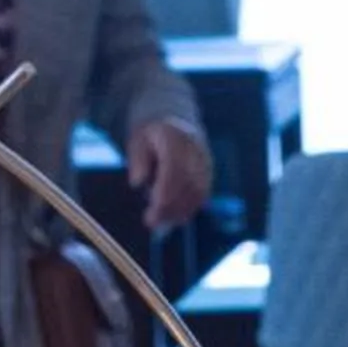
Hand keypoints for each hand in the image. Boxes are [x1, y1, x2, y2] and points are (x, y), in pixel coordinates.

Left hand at [127, 118, 212, 232]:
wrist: (178, 124)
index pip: (172, 171)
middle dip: (169, 207)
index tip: (150, 211)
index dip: (163, 194)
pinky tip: (174, 217)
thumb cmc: (153, 136)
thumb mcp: (138, 140)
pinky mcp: (210, 175)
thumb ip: (137, 159)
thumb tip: (137, 182)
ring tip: (161, 222)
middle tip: (151, 222)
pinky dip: (188, 209)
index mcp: (175, 138)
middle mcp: (195, 151)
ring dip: (178, 211)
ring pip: (196, 194)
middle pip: (185, 185)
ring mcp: (206, 163)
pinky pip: (202, 197)